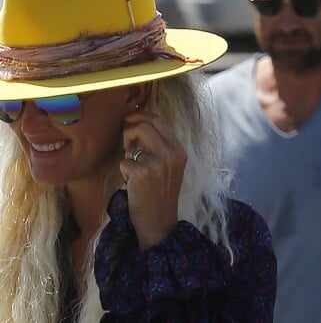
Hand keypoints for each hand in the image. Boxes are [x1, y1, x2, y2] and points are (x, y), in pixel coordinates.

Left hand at [120, 111, 186, 248]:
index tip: (131, 117)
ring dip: (127, 149)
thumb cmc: (161, 193)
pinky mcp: (142, 174)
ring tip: (131, 165)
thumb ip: (161, 147)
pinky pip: (124, 161)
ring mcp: (158, 164)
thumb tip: (140, 125)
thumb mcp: (170, 167)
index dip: (143, 115)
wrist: (159, 222)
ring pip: (134, 141)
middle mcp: (172, 154)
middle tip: (126, 140)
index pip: (161, 121)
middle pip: (146, 125)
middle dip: (131, 128)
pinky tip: (132, 184)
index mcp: (180, 151)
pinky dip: (124, 171)